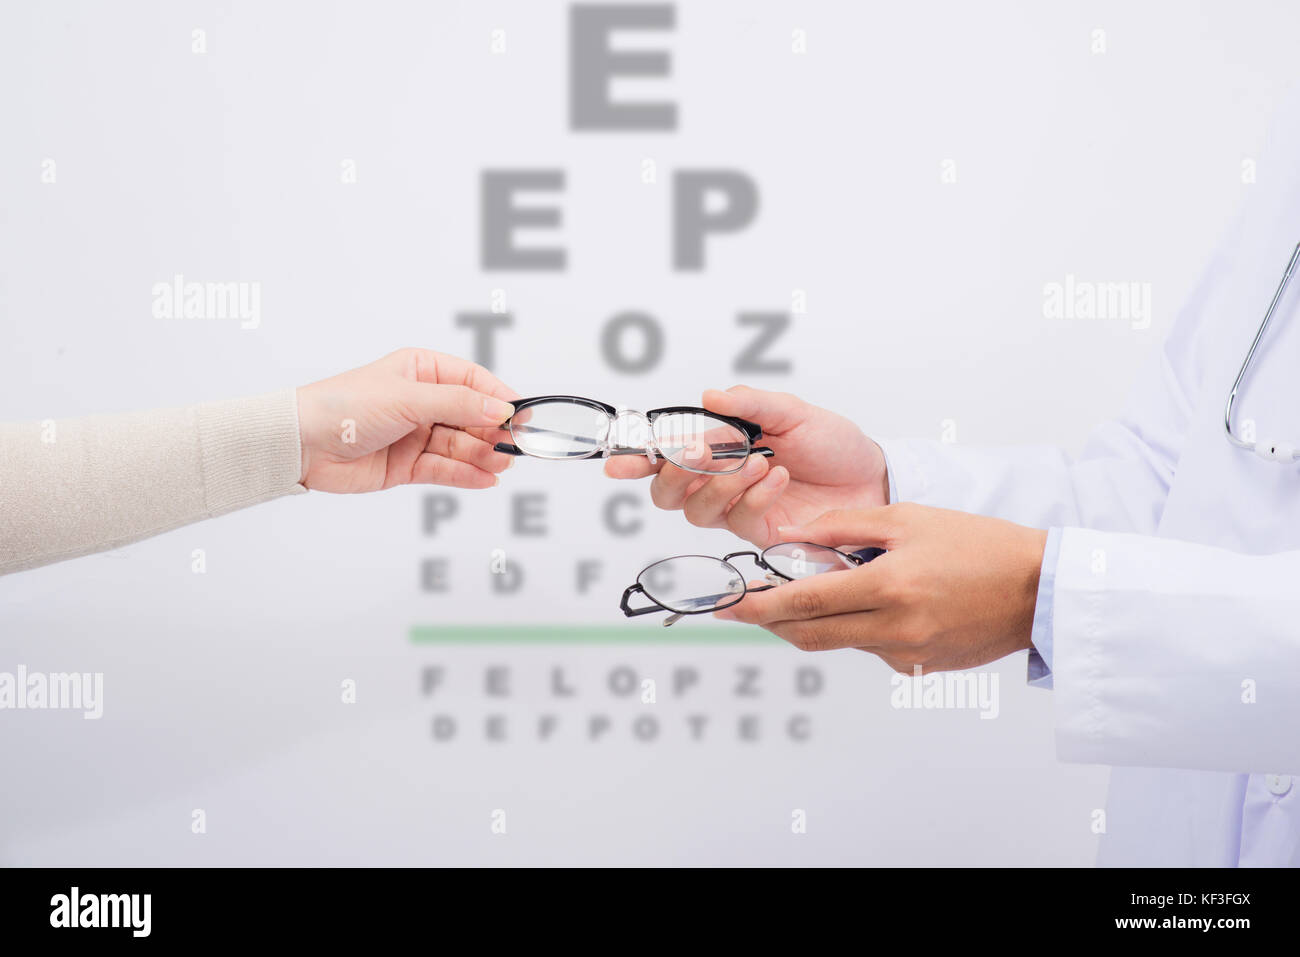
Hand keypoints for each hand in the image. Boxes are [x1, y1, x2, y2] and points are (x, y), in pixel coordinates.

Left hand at [296, 348, 517, 492]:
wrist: (301, 444)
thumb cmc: (344, 406)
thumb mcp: (407, 398)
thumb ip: (458, 405)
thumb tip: (500, 409)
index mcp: (421, 371)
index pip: (473, 382)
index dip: (498, 399)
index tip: (522, 415)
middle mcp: (422, 402)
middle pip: (471, 418)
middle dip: (493, 433)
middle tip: (515, 447)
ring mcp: (416, 435)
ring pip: (460, 446)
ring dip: (482, 455)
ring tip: (501, 465)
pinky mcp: (407, 466)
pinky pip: (444, 469)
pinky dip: (466, 474)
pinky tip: (485, 479)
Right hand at [604, 386, 888, 546]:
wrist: (874, 480)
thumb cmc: (834, 445)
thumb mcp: (793, 412)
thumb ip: (750, 405)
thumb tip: (709, 397)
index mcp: (721, 447)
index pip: (666, 455)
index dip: (636, 460)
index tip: (617, 463)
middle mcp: (721, 482)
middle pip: (667, 493)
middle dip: (673, 473)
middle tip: (698, 453)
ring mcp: (738, 511)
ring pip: (695, 510)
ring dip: (719, 482)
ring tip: (756, 461)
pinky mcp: (760, 535)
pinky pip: (736, 520)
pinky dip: (752, 496)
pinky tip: (777, 477)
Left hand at [713, 503, 1048, 672]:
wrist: (1039, 589)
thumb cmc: (980, 545)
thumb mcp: (909, 519)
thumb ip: (846, 527)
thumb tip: (796, 536)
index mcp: (887, 587)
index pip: (803, 604)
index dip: (758, 606)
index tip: (728, 604)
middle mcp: (893, 629)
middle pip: (809, 635)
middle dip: (772, 622)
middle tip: (745, 607)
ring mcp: (906, 654)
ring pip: (840, 641)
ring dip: (819, 619)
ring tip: (818, 588)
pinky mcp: (919, 667)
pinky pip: (871, 648)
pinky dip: (859, 627)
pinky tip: (877, 602)